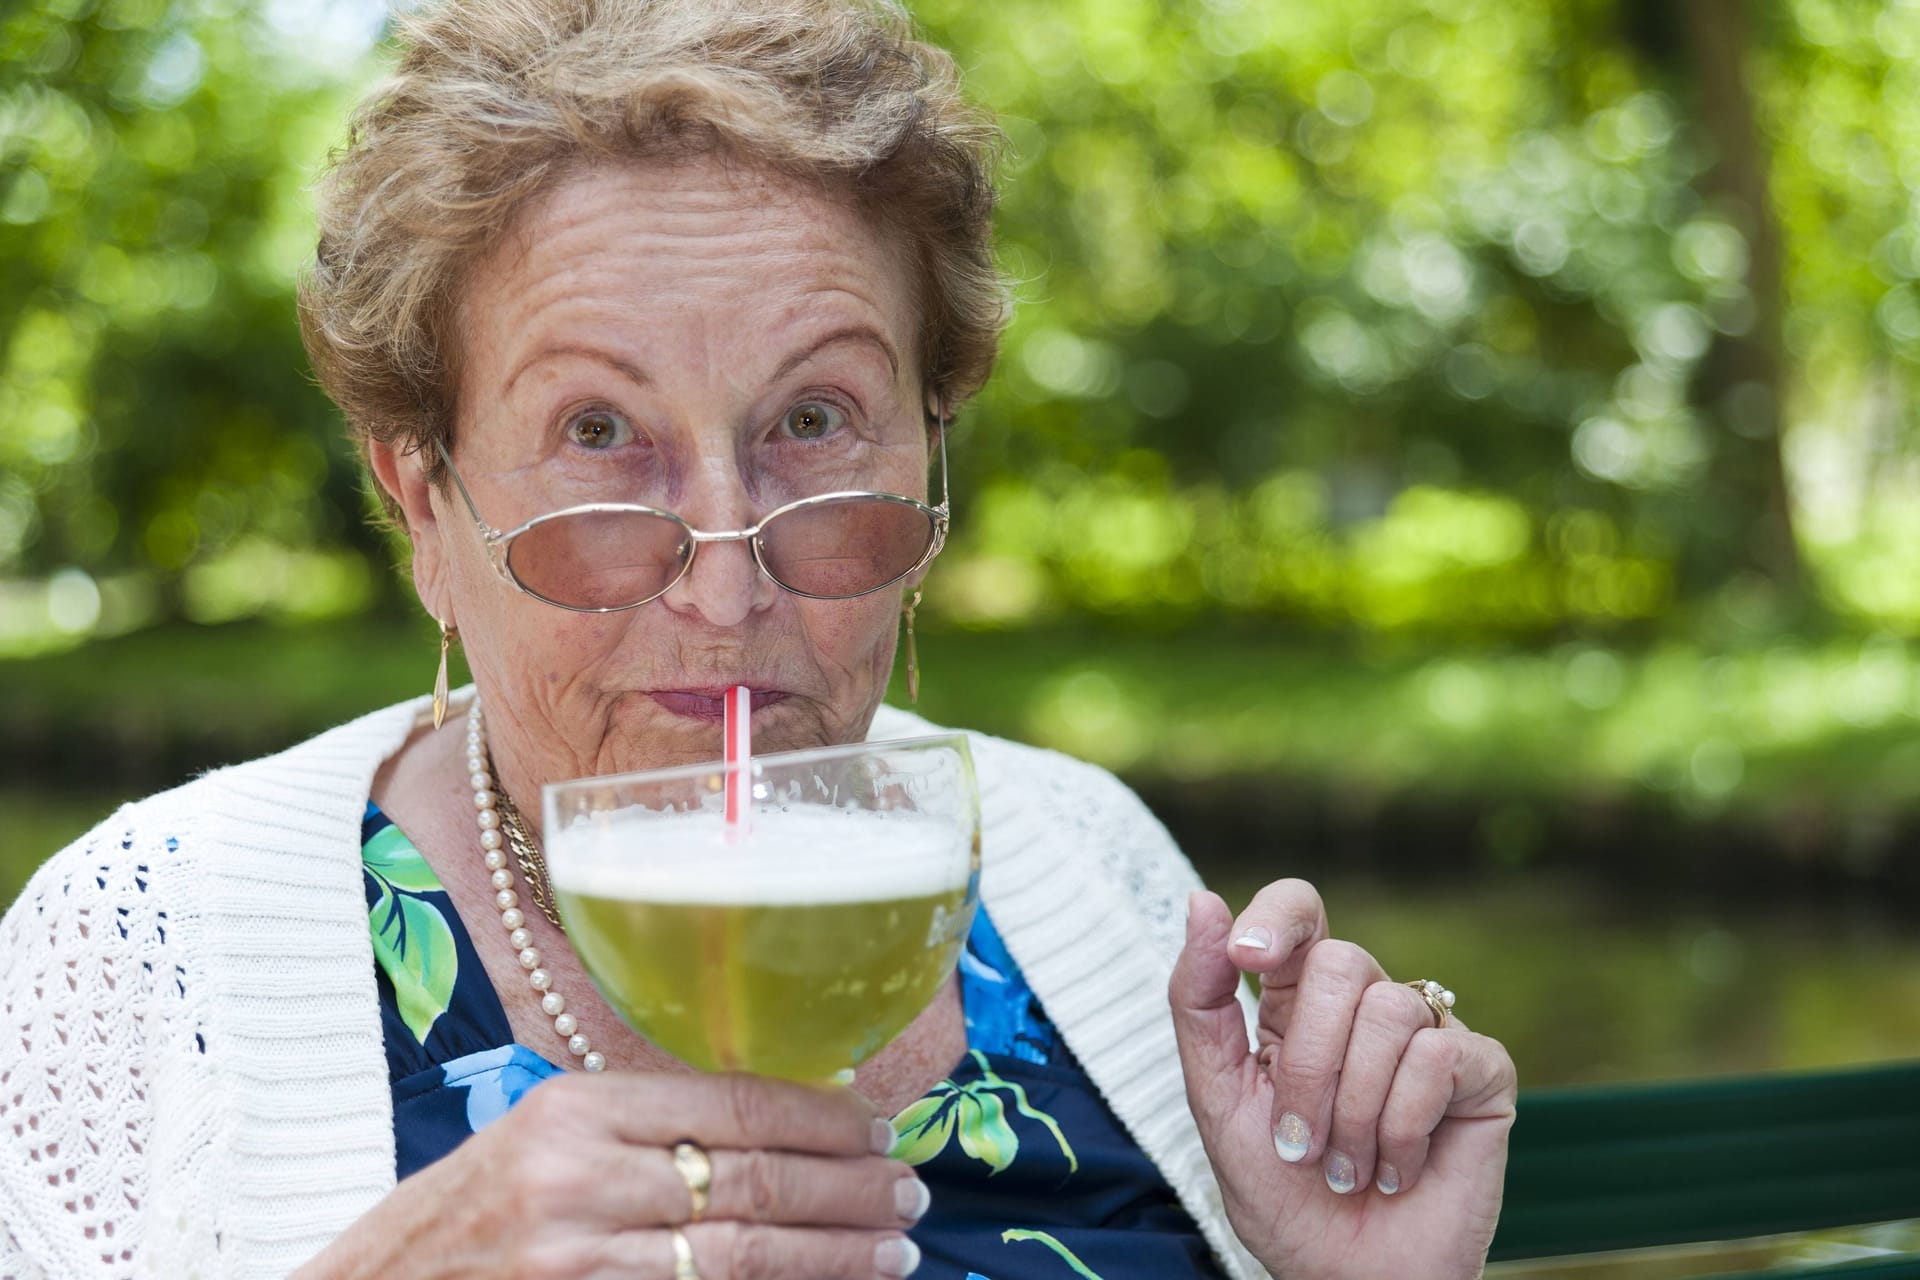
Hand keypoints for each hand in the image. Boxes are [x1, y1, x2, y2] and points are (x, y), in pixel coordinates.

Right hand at [295, 1071, 926, 1279]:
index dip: (823, 1119)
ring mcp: (580, 1263)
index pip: (733, 1103)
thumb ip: (646, 1127)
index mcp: (574, 1108)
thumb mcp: (543, 1139)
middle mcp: (579, 1180)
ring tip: (894, 1250)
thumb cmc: (465, 1216)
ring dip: (834, 1255)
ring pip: (744, 1257)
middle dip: (849, 1190)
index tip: (879, 1130)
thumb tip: (784, 1122)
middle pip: (753, 1180)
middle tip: (910, 1193)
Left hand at [1169, 883, 1516, 1279]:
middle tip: (1302, 1143)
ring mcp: (1429, 1035)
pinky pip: (1438, 1057)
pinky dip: (1403, 1126)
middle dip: (1307, 1066)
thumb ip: (1201, 1002)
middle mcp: (1366, 1007)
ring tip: (1349, 1167)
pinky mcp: (1482, 1072)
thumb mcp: (1217, 1099)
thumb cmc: (1282, 1199)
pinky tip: (1399, 1169)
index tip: (1246, 959)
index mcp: (1298, 1003)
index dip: (1278, 917)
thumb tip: (1201, 900)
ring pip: (1389, 1010)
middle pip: (1339, 963)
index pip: (1300, 910)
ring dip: (1354, 1111)